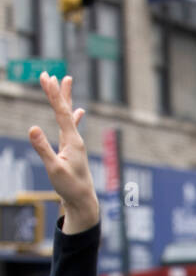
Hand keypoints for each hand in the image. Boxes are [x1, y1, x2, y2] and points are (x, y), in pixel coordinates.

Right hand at [28, 73, 97, 230]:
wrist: (83, 201)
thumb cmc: (70, 187)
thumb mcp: (53, 168)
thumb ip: (43, 148)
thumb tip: (32, 128)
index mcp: (72, 141)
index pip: (62, 112)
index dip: (53, 94)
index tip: (46, 78)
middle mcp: (76, 139)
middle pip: (67, 109)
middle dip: (58, 91)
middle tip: (52, 74)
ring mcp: (75, 144)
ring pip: (69, 115)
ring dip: (66, 98)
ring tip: (66, 81)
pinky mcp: (73, 149)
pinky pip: (72, 127)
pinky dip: (73, 116)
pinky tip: (79, 111)